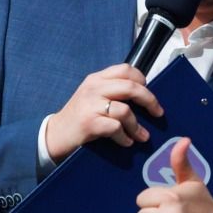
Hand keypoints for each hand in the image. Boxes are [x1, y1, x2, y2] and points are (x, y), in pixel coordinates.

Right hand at [45, 63, 162, 162]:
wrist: (55, 136)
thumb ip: (113, 92)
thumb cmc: (80, 117)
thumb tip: (145, 96)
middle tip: (158, 113)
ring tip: (142, 136)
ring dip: (137, 126)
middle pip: (131, 87)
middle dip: (149, 100)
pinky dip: (125, 137)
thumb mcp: (94, 97)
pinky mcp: (89, 123)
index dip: (142, 80)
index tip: (148, 93)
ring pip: (125, 110)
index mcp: (96, 79)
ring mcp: (90, 105)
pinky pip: (116, 128)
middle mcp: (94, 88)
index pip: (126, 69)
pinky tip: (127, 142)